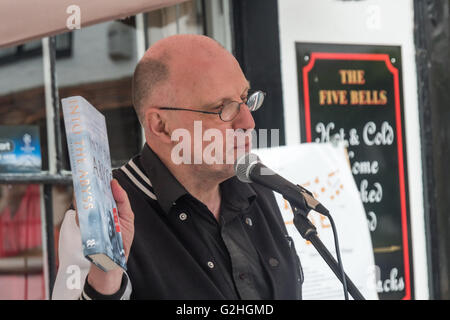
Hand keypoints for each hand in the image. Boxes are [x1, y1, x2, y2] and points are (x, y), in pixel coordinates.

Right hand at [75, 179, 134, 294]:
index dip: (96, 180)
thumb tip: (115, 183)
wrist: (115, 263)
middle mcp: (95, 214)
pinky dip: (82, 212)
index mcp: (105, 208)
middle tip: (89, 175)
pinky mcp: (84, 231)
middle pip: (88, 196)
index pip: (99, 191)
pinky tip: (84, 206)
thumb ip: (122, 200)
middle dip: (88, 185)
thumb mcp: (127, 217)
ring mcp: (88, 223)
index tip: (96, 168)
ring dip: (84, 196)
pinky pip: (80, 219)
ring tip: (85, 187)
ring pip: (82, 205)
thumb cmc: (121, 241)